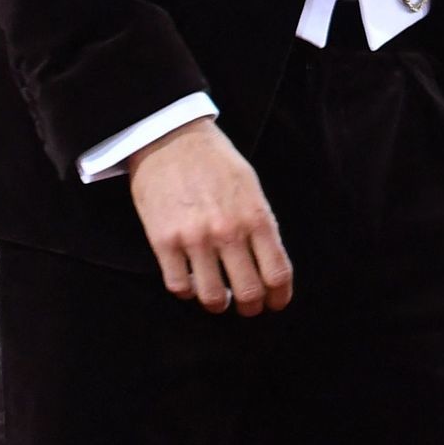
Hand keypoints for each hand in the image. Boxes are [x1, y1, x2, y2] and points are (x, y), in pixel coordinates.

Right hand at [126, 117, 292, 315]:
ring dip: (218, 303)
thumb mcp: (251, 186)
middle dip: (251, 306)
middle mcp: (228, 231)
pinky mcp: (163, 241)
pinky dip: (187, 291)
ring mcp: (194, 238)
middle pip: (248, 292)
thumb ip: (261, 224)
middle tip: (248, 306)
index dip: (280, 295)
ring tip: (219, 298)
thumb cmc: (215, 160)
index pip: (277, 272)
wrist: (171, 138)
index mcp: (256, 217)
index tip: (276, 302)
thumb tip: (269, 262)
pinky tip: (192, 282)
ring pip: (212, 297)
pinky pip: (178, 286)